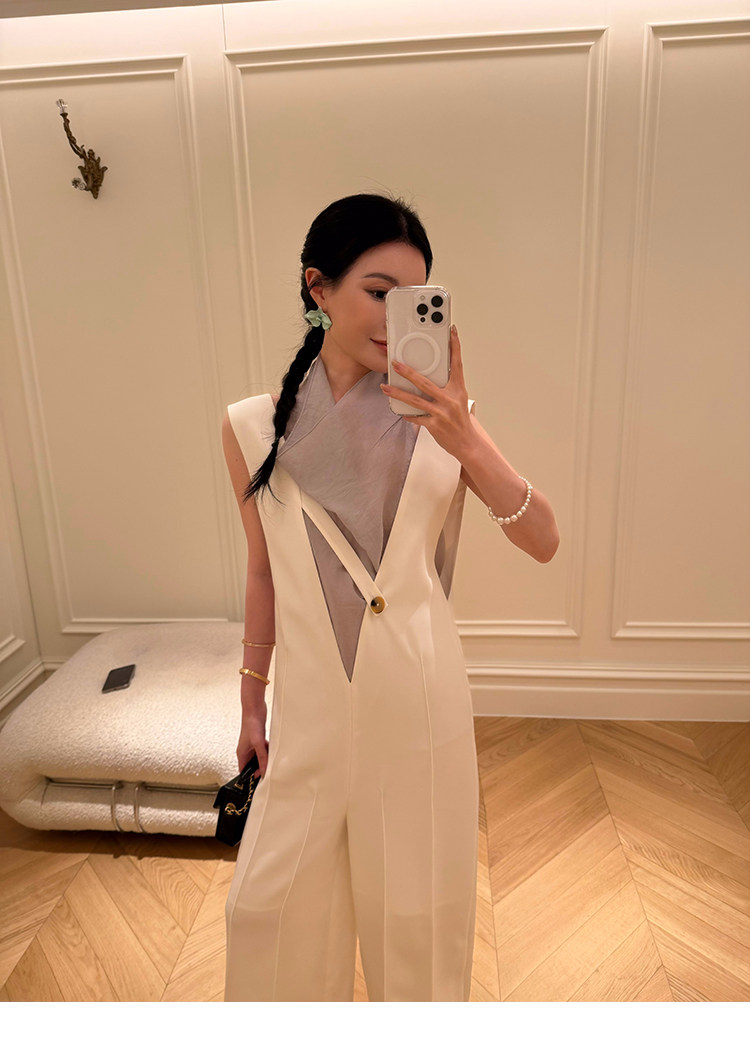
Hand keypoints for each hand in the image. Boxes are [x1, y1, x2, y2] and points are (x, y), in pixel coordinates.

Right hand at [237, 707, 268, 779]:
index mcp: (241, 753)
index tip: (260, 778)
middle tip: (269, 768)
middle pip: (253, 764)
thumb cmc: (251, 724)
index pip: (244, 770)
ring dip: (265, 758)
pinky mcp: (258, 739)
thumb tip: (265, 771)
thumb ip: (262, 758)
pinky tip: (272, 748)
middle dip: (261, 767)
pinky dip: (268, 750)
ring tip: (271, 758)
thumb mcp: (258, 744)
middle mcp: (246, 750)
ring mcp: (252, 745)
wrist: (254, 710)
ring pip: (260, 757)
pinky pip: (263, 749)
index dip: (251, 776)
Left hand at [380, 324, 473, 459]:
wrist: (467, 443)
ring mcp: (441, 413)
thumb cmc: (461, 421)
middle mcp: (450, 400)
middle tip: (396, 364)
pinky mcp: (434, 425)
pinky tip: (399, 410)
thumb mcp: (459, 400)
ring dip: (398, 393)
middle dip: (408, 372)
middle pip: (425, 382)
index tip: (451, 331)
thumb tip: (429, 376)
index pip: (457, 364)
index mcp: (458, 390)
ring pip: (416, 400)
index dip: (455, 347)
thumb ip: (447, 387)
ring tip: (386, 388)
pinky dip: (407, 414)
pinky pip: (416, 417)